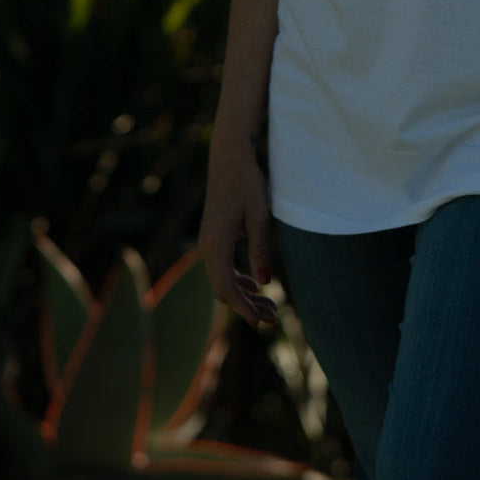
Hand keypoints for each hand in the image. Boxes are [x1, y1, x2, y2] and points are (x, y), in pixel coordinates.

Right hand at [198, 140, 278, 328]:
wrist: (229, 158)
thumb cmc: (247, 182)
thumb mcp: (260, 215)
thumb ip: (261, 248)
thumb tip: (265, 282)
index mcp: (215, 244)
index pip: (226, 288)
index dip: (243, 308)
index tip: (261, 322)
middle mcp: (206, 248)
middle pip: (223, 289)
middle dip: (246, 306)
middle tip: (273, 318)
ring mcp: (208, 243)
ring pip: (223, 280)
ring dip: (244, 295)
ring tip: (269, 307)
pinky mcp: (213, 238)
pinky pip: (222, 268)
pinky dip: (238, 280)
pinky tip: (255, 284)